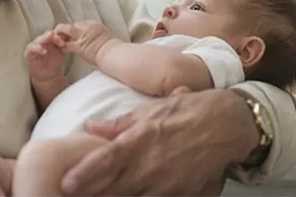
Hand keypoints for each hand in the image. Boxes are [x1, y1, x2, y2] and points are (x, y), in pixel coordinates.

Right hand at [24, 29, 67, 83]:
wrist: (48, 74)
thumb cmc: (55, 60)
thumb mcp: (62, 51)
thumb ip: (66, 43)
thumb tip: (72, 35)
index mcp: (51, 38)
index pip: (55, 31)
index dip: (61, 33)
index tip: (68, 36)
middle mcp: (42, 39)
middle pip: (47, 34)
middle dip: (53, 35)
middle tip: (59, 38)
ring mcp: (34, 45)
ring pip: (39, 39)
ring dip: (45, 39)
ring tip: (51, 40)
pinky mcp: (28, 52)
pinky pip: (31, 48)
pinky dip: (37, 48)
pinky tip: (44, 51)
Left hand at [53, 21, 115, 64]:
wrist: (115, 55)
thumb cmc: (115, 51)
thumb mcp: (109, 38)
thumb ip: (102, 37)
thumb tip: (101, 41)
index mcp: (97, 25)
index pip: (83, 23)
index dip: (78, 28)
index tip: (75, 33)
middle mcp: (89, 28)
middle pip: (74, 24)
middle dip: (67, 29)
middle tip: (63, 35)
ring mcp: (84, 36)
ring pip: (67, 30)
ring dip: (61, 34)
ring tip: (58, 39)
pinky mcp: (80, 46)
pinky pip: (67, 45)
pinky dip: (62, 46)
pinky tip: (61, 49)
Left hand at [60, 89, 259, 195]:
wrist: (229, 124)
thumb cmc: (189, 110)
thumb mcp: (152, 108)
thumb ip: (119, 123)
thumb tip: (90, 128)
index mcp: (141, 140)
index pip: (106, 160)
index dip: (84, 174)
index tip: (65, 183)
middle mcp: (151, 166)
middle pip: (113, 188)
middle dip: (92, 193)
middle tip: (72, 194)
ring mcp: (167, 186)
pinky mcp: (182, 196)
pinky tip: (132, 195)